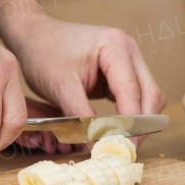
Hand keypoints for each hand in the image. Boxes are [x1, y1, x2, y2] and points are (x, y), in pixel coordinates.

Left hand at [8, 16, 165, 147]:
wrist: (35, 35)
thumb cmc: (44, 53)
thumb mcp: (61, 87)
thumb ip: (81, 116)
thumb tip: (97, 144)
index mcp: (115, 46)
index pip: (131, 91)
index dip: (131, 124)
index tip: (123, 148)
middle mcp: (128, 49)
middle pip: (149, 93)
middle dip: (141, 125)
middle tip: (126, 150)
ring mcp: (128, 58)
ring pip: (147, 96)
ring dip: (139, 121)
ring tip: (122, 143)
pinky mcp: (122, 69)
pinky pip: (136, 95)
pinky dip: (131, 114)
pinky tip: (118, 130)